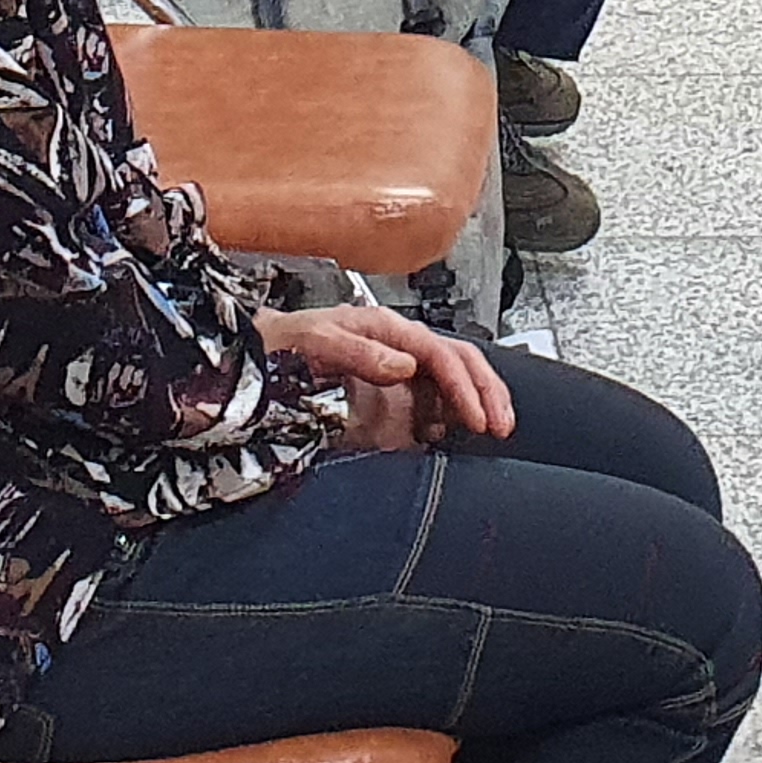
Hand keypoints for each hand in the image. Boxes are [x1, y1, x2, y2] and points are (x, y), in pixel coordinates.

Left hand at [257, 301, 513, 449]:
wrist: (260, 358)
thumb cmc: (282, 345)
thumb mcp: (313, 342)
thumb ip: (358, 352)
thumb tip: (405, 365)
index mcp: (385, 328)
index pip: (441, 354)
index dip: (464, 386)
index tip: (478, 418)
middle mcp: (399, 345)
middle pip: (461, 360)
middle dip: (487, 391)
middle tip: (501, 426)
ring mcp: (398, 370)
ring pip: (456, 377)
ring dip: (481, 400)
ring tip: (497, 429)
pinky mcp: (392, 396)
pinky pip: (436, 401)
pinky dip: (458, 416)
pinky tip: (466, 434)